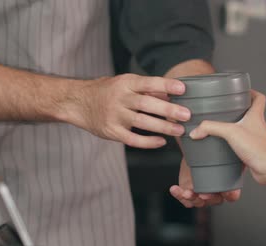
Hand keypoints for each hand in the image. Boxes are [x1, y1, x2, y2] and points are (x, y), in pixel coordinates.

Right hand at [59, 73, 190, 148]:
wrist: (78, 102)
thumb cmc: (108, 92)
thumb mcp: (125, 83)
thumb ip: (147, 90)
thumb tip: (172, 94)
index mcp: (125, 83)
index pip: (148, 83)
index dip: (165, 86)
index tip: (182, 89)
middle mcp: (120, 98)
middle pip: (147, 104)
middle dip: (168, 110)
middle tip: (187, 115)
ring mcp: (115, 115)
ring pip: (142, 122)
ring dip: (163, 127)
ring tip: (180, 130)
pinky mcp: (111, 131)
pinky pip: (133, 139)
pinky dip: (148, 142)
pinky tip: (162, 142)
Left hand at [170, 158, 240, 207]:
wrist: (196, 150)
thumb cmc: (213, 151)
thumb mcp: (225, 151)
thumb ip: (233, 154)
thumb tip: (239, 152)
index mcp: (227, 185)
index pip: (232, 195)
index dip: (230, 195)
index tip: (226, 191)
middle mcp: (215, 193)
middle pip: (214, 200)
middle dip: (208, 197)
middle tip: (203, 194)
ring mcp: (202, 195)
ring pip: (198, 202)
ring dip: (192, 198)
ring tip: (185, 192)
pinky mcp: (189, 193)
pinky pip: (185, 200)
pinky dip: (179, 195)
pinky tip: (175, 189)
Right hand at [189, 91, 265, 185]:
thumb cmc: (258, 148)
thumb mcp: (230, 132)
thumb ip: (211, 128)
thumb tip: (196, 130)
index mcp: (256, 116)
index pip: (259, 98)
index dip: (252, 92)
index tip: (242, 91)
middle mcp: (257, 125)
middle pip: (251, 112)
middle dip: (240, 109)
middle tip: (227, 108)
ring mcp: (256, 138)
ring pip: (247, 128)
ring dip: (236, 127)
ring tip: (223, 127)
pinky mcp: (253, 151)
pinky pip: (243, 144)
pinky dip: (235, 144)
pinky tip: (225, 147)